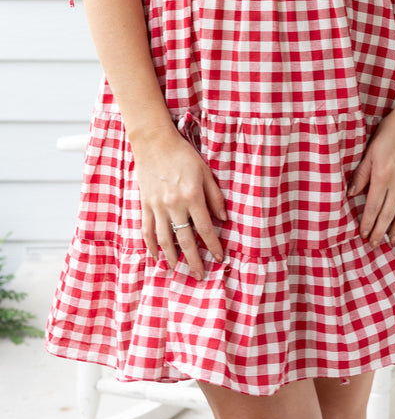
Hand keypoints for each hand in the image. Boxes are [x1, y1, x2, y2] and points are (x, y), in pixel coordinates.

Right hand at [132, 128, 226, 280]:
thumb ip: (214, 196)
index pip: (204, 228)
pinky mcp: (145, 205)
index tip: (220, 258)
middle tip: (200, 276)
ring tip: (178, 271)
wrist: (154, 143)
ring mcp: (157, 206)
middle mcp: (174, 205)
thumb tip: (224, 218)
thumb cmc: (183, 155)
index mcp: (192, 196)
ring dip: (172, 258)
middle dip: (194, 261)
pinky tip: (156, 256)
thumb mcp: (205, 171)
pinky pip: (147, 230)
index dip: (213, 245)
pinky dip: (151, 245)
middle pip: (185, 240)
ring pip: (165, 239)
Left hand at [346, 104, 394, 247]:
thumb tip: (351, 194)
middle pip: (388, 215)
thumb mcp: (371, 149)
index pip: (372, 207)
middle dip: (380, 232)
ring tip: (390, 240)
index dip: (367, 223)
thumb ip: (361, 173)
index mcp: (383, 175)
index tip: (363, 235)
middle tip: (374, 244)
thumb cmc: (391, 129)